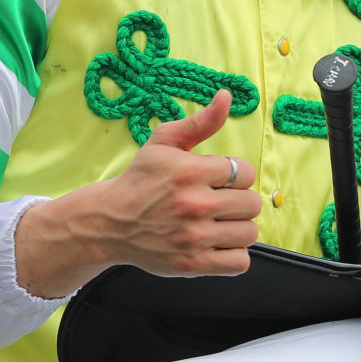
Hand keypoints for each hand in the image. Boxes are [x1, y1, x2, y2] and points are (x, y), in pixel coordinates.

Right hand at [15, 89, 259, 298]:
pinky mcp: (193, 264)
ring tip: (217, 223)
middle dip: (237, 201)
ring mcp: (194, 238)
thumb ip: (200, 122)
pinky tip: (216, 243)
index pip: (245, 172)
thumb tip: (226, 97)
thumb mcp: (164, 142)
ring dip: (236, 228)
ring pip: (249, 233)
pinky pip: (239, 262)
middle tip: (216, 202)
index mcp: (190, 171)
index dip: (234, 175)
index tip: (217, 180)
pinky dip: (233, 254)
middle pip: (251, 204)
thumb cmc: (140, 180)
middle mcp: (194, 204)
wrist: (110, 222)